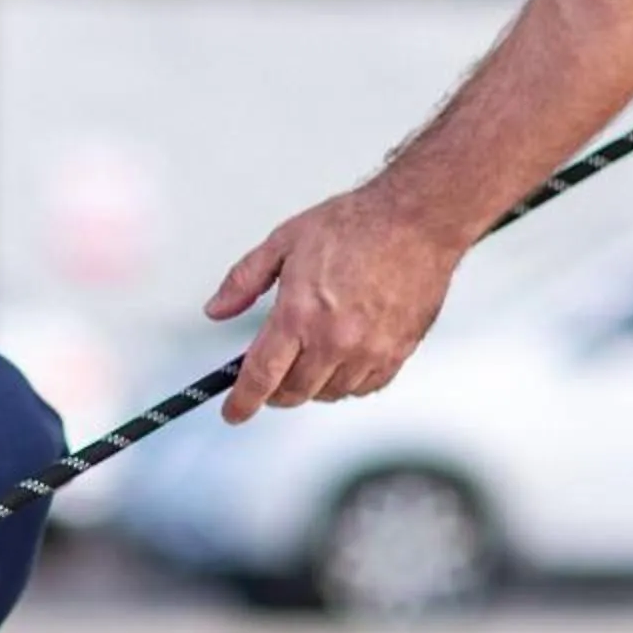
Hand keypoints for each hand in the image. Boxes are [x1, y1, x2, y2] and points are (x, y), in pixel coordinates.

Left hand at [206, 187, 469, 422]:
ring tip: (308, 359)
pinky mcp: (397, 353)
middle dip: (274, 391)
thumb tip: (217, 310)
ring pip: (329, 393)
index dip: (243, 401)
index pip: (262, 376)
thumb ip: (244, 280)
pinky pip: (364, 388)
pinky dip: (346, 383)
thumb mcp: (283, 242)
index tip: (234, 412)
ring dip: (311, 386)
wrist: (414, 221)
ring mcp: (368, 350)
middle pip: (293, 392)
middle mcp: (334, 340)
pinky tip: (341, 362)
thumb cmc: (354, 225)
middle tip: (270, 377)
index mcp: (299, 314)